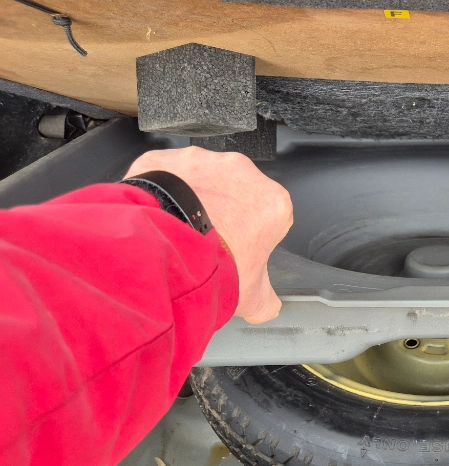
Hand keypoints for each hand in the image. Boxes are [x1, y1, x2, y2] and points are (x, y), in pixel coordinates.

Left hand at [125, 147, 292, 323]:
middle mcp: (242, 172)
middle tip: (205, 243)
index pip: (269, 218)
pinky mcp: (166, 159)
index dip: (251, 237)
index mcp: (273, 202)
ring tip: (177, 231)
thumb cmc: (213, 266)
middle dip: (223, 213)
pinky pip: (165, 174)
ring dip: (192, 200)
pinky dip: (161, 192)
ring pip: (199, 180)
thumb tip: (268, 306)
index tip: (236, 251)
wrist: (162, 251)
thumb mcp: (252, 297)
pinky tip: (157, 217)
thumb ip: (267, 299)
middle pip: (235, 193)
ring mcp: (202, 161)